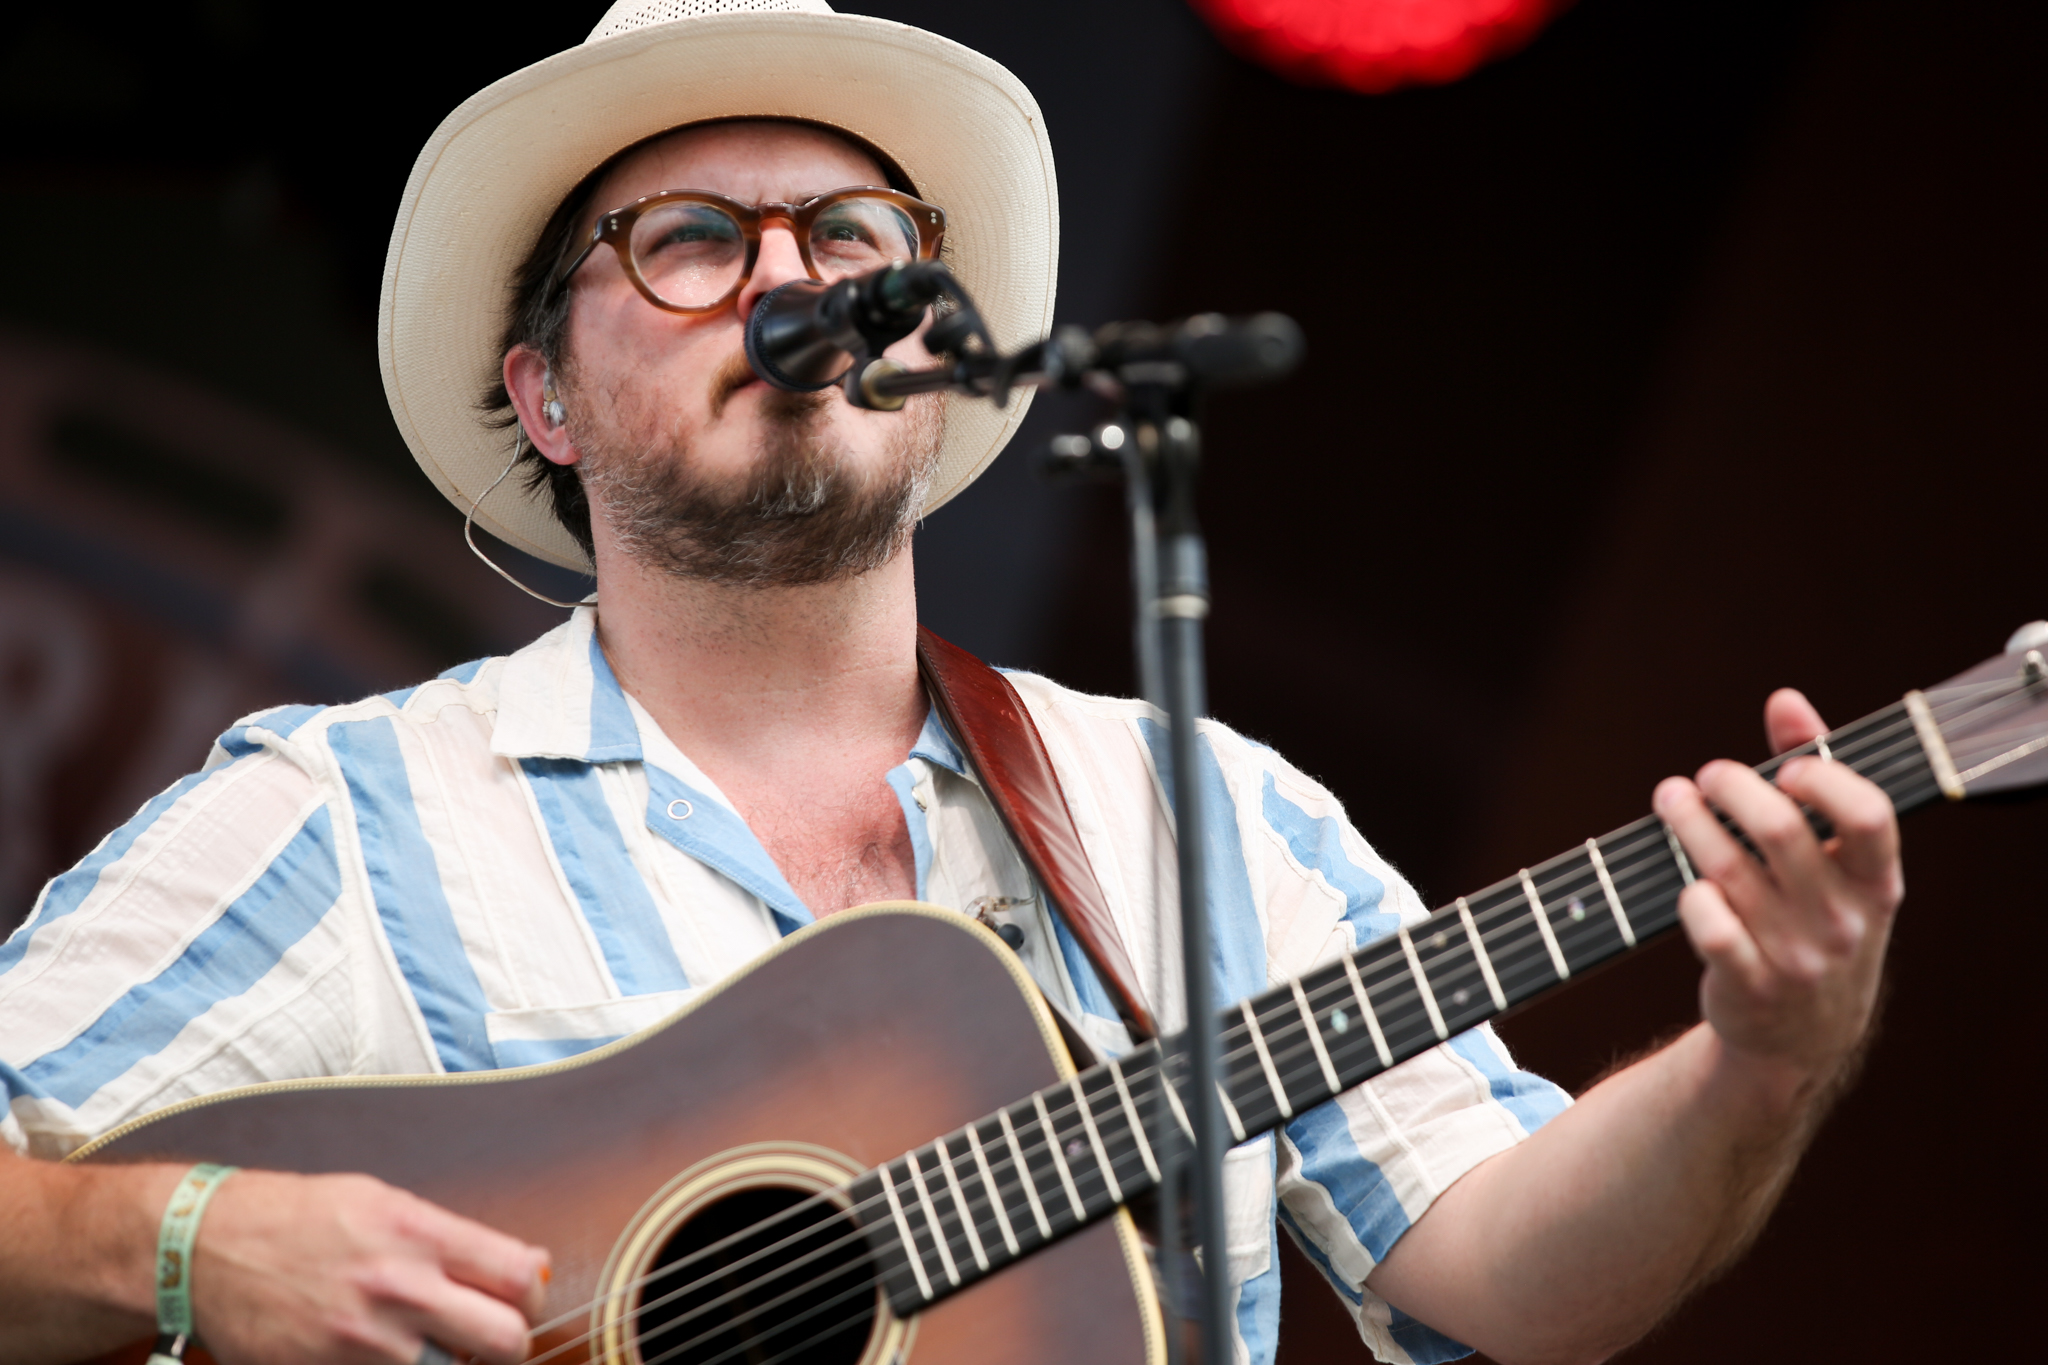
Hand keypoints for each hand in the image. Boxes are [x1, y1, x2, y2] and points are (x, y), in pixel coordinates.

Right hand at [191, 1170, 549, 1364]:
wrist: (205, 1247)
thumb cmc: (300, 1217)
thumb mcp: (384, 1202)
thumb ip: (452, 1240)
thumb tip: (523, 1271)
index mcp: (419, 1233)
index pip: (522, 1278)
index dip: (534, 1294)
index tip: (522, 1296)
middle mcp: (398, 1289)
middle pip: (506, 1341)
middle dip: (506, 1342)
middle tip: (487, 1336)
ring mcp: (364, 1342)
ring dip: (448, 1363)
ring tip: (424, 1343)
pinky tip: (384, 1357)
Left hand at [1652, 688, 1903, 1093]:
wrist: (1802, 1036)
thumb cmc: (1815, 918)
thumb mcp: (1836, 861)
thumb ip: (1816, 773)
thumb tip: (1785, 700)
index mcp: (1876, 882)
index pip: (1866, 814)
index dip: (1820, 777)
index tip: (1783, 769)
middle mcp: (1842, 920)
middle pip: (1779, 830)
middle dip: (1730, 787)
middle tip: (1706, 775)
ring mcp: (1796, 957)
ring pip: (1728, 870)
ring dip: (1689, 823)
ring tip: (1671, 799)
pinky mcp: (1748, 985)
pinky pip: (1707, 925)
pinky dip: (1688, 894)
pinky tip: (1683, 879)